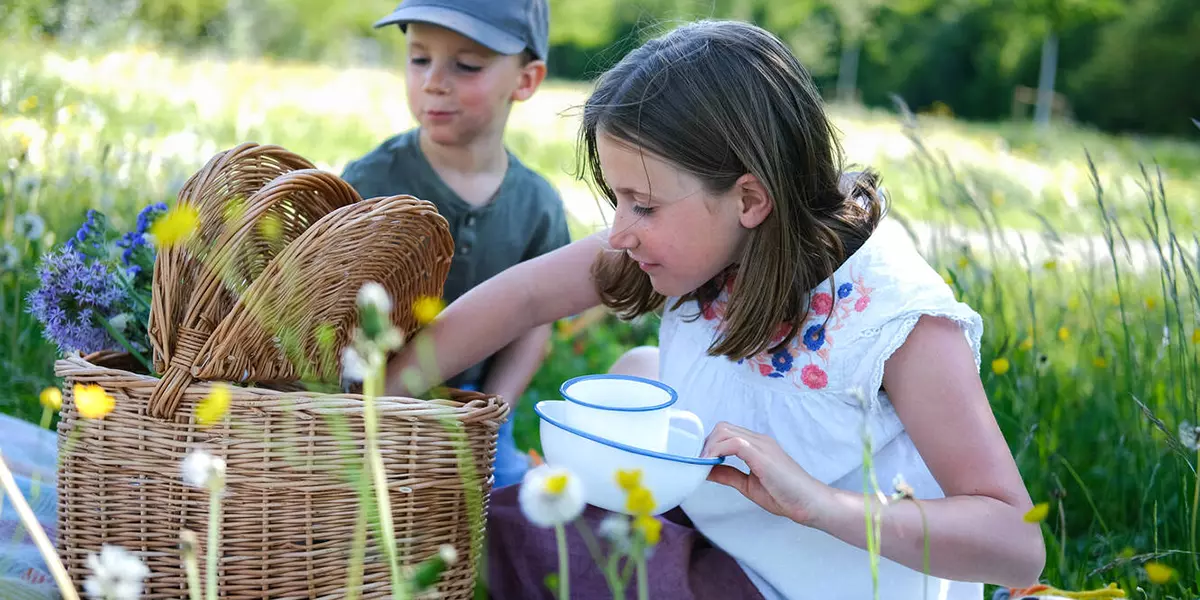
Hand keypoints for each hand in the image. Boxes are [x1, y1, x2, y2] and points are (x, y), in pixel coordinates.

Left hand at [702, 422, 832, 525]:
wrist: (809, 503)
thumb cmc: (784, 495)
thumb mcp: (748, 485)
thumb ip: (728, 475)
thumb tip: (706, 470)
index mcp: (756, 445)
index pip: (726, 432)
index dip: (709, 444)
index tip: (699, 461)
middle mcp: (758, 440)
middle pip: (722, 427)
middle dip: (705, 443)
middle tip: (698, 463)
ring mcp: (761, 445)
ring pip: (725, 431)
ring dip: (708, 446)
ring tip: (702, 465)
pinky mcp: (762, 454)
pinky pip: (734, 442)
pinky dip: (717, 451)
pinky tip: (711, 465)